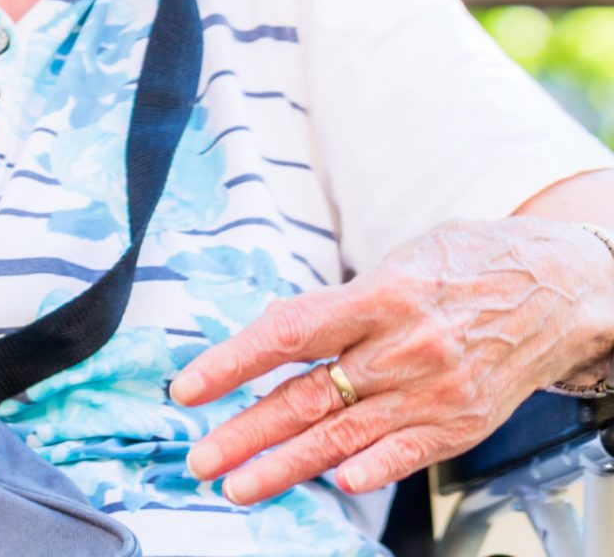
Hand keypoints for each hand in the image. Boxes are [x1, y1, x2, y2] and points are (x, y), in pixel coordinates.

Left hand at [172, 217, 613, 503]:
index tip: (187, 387)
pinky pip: (404, 454)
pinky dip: (367, 470)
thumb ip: (338, 305)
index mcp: (380, 296)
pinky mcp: (461, 425)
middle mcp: (406, 349)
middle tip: (198, 458)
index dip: (232, 362)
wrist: (559, 290)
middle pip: (308, 398)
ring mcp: (436, 393)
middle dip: (244, 432)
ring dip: (284, 466)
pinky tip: (334, 485)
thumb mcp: (395, 262)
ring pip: (344, 437)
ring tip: (236, 484)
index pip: (289, 333)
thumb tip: (274, 336)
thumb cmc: (463, 265)